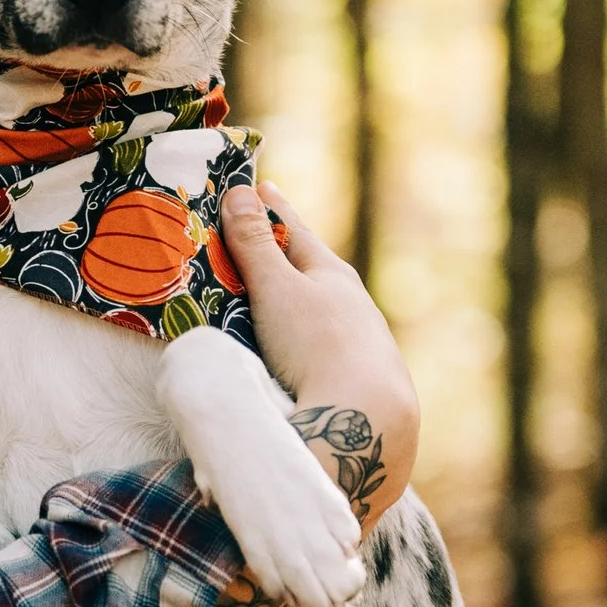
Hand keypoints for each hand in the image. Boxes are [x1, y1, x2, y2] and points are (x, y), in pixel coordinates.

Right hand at [218, 186, 417, 508]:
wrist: (365, 419)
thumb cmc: (316, 344)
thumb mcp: (276, 289)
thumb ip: (255, 244)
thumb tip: (241, 191)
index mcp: (331, 273)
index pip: (294, 230)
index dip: (272, 209)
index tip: (259, 187)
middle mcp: (352, 303)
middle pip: (312, 270)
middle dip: (285, 254)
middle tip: (260, 237)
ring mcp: (361, 341)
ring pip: (323, 310)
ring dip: (298, 299)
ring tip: (275, 294)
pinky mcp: (360, 377)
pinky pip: (326, 345)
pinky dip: (306, 336)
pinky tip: (301, 349)